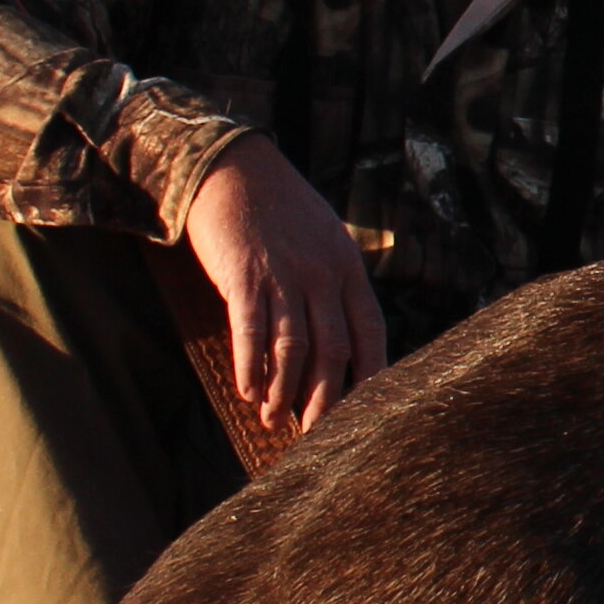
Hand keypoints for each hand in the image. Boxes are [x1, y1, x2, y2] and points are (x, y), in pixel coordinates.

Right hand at [180, 135, 389, 435]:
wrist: (233, 168)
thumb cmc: (277, 209)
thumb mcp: (323, 239)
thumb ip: (333, 282)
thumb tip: (336, 333)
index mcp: (347, 268)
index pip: (370, 331)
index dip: (369, 375)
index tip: (365, 411)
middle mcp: (322, 275)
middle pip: (333, 351)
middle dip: (325, 399)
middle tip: (315, 435)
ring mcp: (285, 276)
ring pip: (293, 349)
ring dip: (284, 392)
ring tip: (273, 419)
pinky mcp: (245, 277)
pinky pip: (251, 331)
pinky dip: (251, 366)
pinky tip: (248, 391)